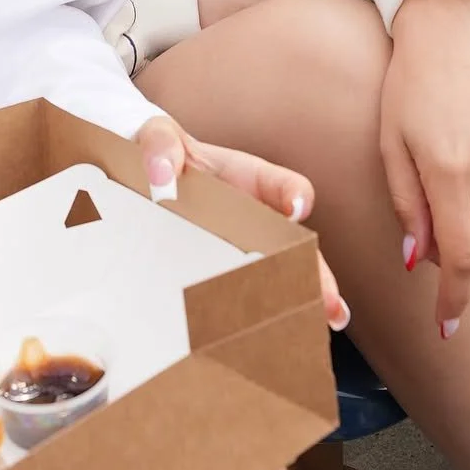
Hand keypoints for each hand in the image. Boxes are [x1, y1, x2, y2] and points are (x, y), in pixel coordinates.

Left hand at [135, 115, 348, 331]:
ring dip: (304, 297)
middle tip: (331, 302)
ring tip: (323, 324)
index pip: (281, 184)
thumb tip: (163, 176)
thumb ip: (159, 144)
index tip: (296, 208)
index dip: (293, 195)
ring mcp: (240, 244)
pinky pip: (246, 288)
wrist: (138, 176)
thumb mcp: (156, 135)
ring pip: (281, 272)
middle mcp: (253, 214)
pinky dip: (262, 310)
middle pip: (296, 243)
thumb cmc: (159, 152)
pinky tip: (275, 334)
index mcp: (246, 178)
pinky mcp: (217, 267)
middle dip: (316, 272)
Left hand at [380, 0, 469, 332]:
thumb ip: (407, 209)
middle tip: (432, 244)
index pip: (460, 260)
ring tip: (454, 213)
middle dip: (461, 267)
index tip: (446, 329)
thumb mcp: (389, 148)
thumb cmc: (406, 91)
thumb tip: (420, 264)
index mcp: (449, 170)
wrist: (450, 35)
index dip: (454, 302)